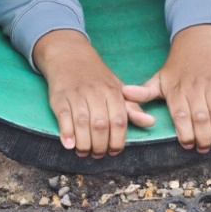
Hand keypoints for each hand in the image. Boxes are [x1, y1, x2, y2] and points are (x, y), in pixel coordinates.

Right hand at [34, 29, 154, 157]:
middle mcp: (95, 92)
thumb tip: (151, 122)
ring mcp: (76, 94)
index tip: (114, 151)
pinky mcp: (59, 97)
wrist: (70, 56)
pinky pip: (64, 117)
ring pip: (82, 123)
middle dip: (100, 145)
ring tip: (84, 152)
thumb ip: (132, 108)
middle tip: (98, 154)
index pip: (119, 120)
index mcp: (112, 91)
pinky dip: (66, 133)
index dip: (117, 140)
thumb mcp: (117, 89)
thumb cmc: (96, 77)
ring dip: (84, 143)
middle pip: (100, 125)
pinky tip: (69, 145)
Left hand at [122, 24, 210, 153]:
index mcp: (177, 90)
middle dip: (203, 136)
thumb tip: (123, 94)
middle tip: (203, 149)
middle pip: (200, 117)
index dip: (185, 132)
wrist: (199, 41)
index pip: (181, 115)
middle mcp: (195, 88)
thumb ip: (143, 92)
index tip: (187, 144)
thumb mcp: (159, 78)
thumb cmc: (177, 67)